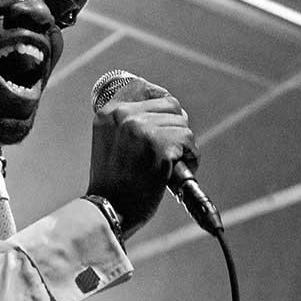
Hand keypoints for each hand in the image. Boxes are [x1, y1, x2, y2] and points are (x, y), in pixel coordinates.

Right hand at [87, 77, 198, 238]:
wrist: (110, 211)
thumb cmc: (114, 185)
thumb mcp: (111, 144)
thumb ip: (128, 124)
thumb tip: (170, 108)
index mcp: (109, 113)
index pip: (146, 90)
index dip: (164, 103)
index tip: (170, 119)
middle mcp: (123, 115)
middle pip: (171, 105)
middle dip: (176, 128)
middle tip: (171, 152)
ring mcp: (141, 129)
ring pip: (183, 124)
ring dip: (184, 146)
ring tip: (171, 166)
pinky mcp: (159, 145)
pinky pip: (189, 141)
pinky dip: (191, 157)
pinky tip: (176, 171)